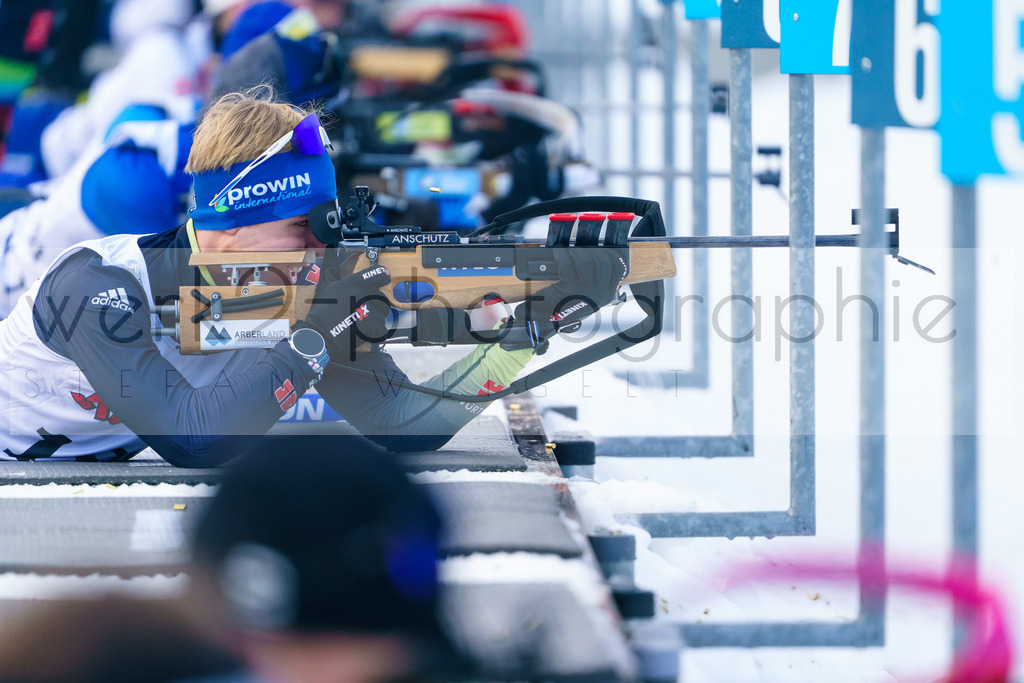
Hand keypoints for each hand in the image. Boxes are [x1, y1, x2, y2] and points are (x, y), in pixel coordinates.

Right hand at [295, 250, 391, 361]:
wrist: (321, 337)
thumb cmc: (322, 312)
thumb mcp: (325, 286)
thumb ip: (331, 267)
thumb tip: (329, 248)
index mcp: (356, 283)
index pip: (381, 274)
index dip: (382, 277)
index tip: (381, 280)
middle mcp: (367, 296)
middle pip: (381, 296)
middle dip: (372, 302)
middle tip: (357, 309)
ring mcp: (373, 312)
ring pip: (383, 311)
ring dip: (374, 316)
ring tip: (358, 319)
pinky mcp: (376, 328)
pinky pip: (381, 327)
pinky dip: (374, 330)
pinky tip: (360, 329)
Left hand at [510, 247, 627, 345]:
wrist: (544, 319)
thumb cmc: (563, 305)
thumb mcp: (585, 296)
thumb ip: (595, 281)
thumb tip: (597, 255)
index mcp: (605, 295)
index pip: (617, 269)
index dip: (610, 254)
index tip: (601, 247)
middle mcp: (598, 294)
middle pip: (603, 262)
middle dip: (592, 250)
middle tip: (582, 248)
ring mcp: (585, 291)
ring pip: (587, 260)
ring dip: (577, 251)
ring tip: (570, 251)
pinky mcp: (569, 288)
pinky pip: (568, 263)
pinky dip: (563, 254)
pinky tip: (559, 253)